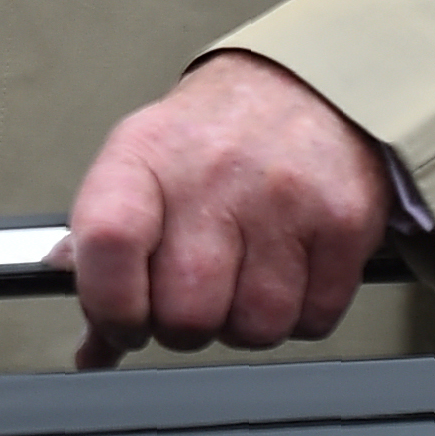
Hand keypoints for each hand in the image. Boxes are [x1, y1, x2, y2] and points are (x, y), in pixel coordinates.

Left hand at [62, 50, 390, 369]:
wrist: (302, 87)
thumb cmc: (209, 139)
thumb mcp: (137, 170)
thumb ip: (103, 258)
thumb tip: (91, 348)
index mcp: (143, 156)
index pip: (108, 243)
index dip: (110, 305)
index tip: (120, 323)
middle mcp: (212, 174)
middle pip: (186, 312)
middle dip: (183, 327)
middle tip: (191, 296)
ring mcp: (284, 199)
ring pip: (254, 328)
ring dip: (244, 324)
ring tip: (241, 276)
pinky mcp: (344, 223)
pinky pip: (313, 320)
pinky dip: (298, 315)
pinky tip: (286, 271)